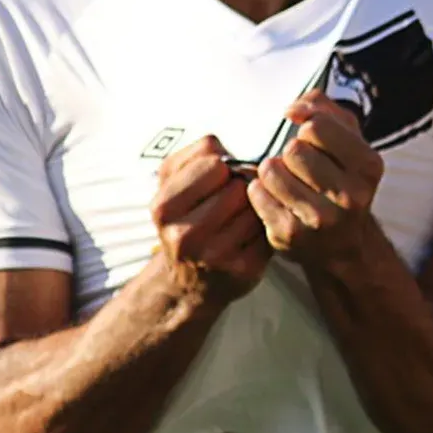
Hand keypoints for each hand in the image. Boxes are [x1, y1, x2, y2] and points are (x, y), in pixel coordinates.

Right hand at [150, 135, 270, 301]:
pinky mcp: (244, 270)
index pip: (213, 162)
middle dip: (239, 187)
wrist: (189, 282)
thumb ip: (194, 155)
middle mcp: (185, 235)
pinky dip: (263, 227)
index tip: (216, 179)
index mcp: (163, 207)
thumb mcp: (172, 184)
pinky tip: (249, 235)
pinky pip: (269, 228)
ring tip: (238, 217)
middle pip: (237, 185)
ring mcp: (215, 256)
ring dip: (253, 206)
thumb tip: (225, 149)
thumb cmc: (184, 221)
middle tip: (230, 200)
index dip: (221, 167)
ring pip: (256, 205)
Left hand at [246, 91, 383, 270]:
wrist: (344, 244)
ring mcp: (319, 219)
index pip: (318, 126)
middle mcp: (350, 196)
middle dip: (290, 153)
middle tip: (299, 167)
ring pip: (271, 170)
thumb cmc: (341, 180)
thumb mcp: (347, 139)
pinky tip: (276, 199)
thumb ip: (322, 108)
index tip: (310, 140)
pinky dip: (260, 191)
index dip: (307, 128)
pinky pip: (256, 193)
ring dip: (271, 171)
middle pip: (294, 149)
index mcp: (368, 166)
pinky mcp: (290, 235)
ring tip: (285, 181)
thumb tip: (292, 110)